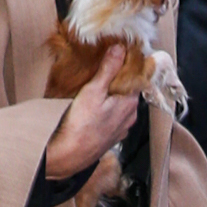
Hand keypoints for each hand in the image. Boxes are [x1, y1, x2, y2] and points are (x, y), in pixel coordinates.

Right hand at [45, 47, 138, 178]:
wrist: (69, 156)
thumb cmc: (81, 126)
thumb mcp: (93, 91)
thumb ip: (108, 69)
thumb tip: (120, 49)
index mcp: (130, 103)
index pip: (137, 76)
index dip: (129, 63)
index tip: (120, 52)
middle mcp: (130, 117)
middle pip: (129, 90)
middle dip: (120, 78)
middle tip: (106, 64)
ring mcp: (121, 129)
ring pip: (121, 105)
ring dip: (113, 94)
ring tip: (98, 84)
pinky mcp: (110, 137)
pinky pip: (113, 117)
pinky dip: (108, 108)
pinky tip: (95, 106)